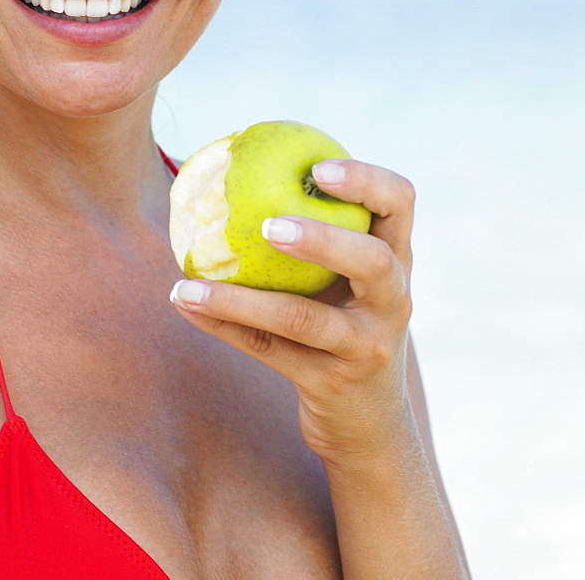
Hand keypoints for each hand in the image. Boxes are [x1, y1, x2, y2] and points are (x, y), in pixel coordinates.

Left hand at [169, 158, 415, 466]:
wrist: (370, 422)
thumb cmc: (342, 321)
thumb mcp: (347, 278)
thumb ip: (318, 227)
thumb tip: (232, 160)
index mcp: (397, 259)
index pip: (401, 204)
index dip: (367, 180)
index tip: (318, 168)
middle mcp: (393, 301)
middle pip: (372, 261)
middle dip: (324, 239)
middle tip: (269, 225)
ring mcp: (365, 347)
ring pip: (303, 319)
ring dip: (240, 299)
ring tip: (188, 283)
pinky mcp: (332, 384)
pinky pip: (268, 350)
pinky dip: (223, 324)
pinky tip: (184, 303)